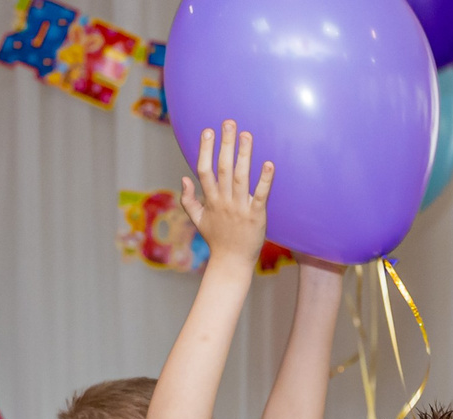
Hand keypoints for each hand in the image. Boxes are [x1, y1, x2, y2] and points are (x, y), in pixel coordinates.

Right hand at [176, 121, 273, 271]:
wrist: (232, 262)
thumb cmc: (217, 239)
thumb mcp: (198, 220)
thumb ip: (188, 199)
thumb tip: (184, 178)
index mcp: (211, 200)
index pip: (204, 170)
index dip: (206, 150)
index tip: (208, 130)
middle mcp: (224, 201)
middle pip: (223, 168)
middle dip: (225, 144)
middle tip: (229, 122)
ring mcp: (240, 208)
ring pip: (240, 177)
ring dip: (244, 155)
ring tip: (246, 134)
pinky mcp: (256, 216)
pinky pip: (260, 195)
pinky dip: (264, 180)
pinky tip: (269, 164)